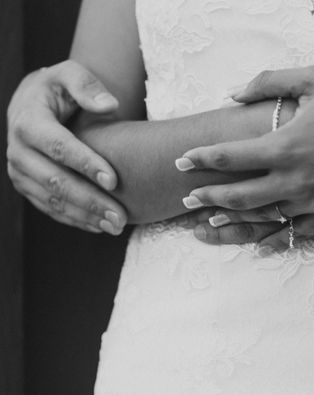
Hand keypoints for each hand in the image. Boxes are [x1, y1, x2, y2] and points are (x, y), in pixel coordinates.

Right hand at [6, 60, 126, 233]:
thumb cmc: (61, 87)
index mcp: (28, 121)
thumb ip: (88, 84)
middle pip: (55, 181)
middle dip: (90, 200)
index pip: (58, 147)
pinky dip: (75, 220)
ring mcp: (20, 172)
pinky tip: (100, 227)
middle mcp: (18, 150)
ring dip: (85, 216)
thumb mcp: (71, 74)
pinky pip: (49, 208)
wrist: (38, 102)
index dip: (86, 165)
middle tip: (120, 216)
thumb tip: (109, 105)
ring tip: (117, 226)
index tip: (114, 180)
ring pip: (52, 200)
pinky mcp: (27, 186)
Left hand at [180, 67, 313, 241]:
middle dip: (208, 197)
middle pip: (238, 195)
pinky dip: (275, 240)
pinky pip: (297, 232)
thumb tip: (233, 93)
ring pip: (263, 218)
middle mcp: (295, 179)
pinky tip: (259, 247)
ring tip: (210, 223)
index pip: (229, 157)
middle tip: (187, 198)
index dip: (200, 160)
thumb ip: (269, 82)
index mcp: (286, 146)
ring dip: (233, 221)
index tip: (181, 162)